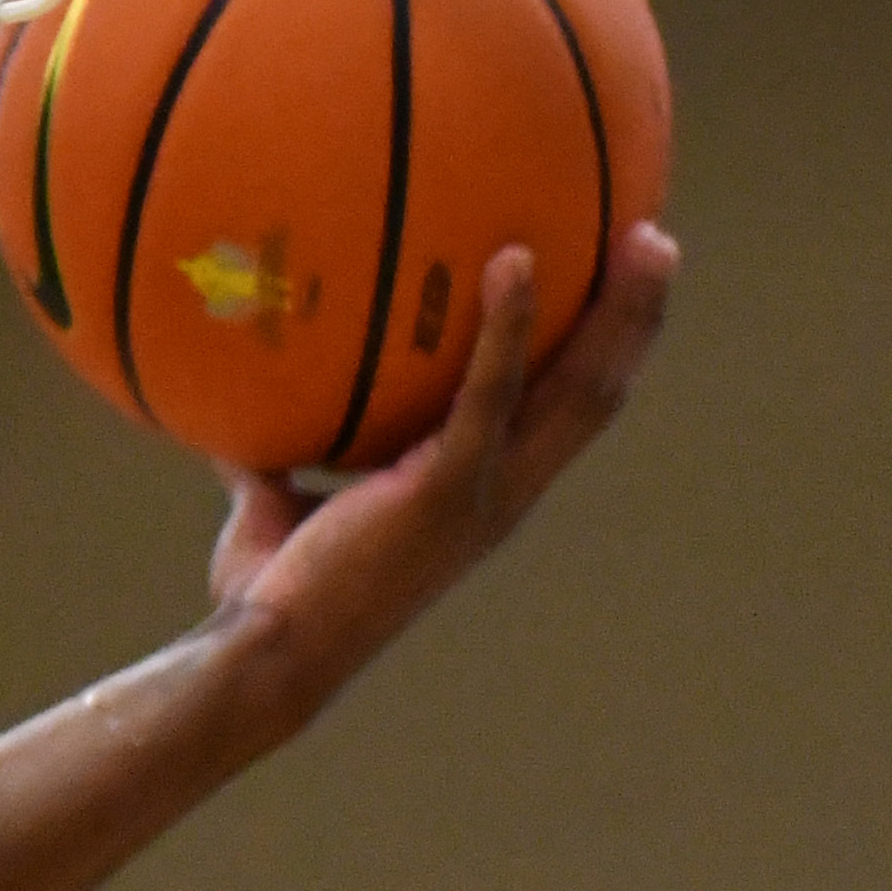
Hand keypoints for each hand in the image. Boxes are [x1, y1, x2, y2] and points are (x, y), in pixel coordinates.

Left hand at [206, 221, 678, 713]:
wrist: (268, 653)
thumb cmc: (272, 593)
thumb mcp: (276, 510)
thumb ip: (274, 462)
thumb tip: (236, 411)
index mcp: (482, 495)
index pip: (560, 417)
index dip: (596, 357)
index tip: (613, 291)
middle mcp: (505, 494)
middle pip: (599, 394)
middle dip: (635, 320)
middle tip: (655, 242)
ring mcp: (485, 494)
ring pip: (582, 390)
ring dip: (618, 311)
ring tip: (643, 237)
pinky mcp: (445, 490)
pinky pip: (490, 392)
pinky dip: (509, 326)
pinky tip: (511, 260)